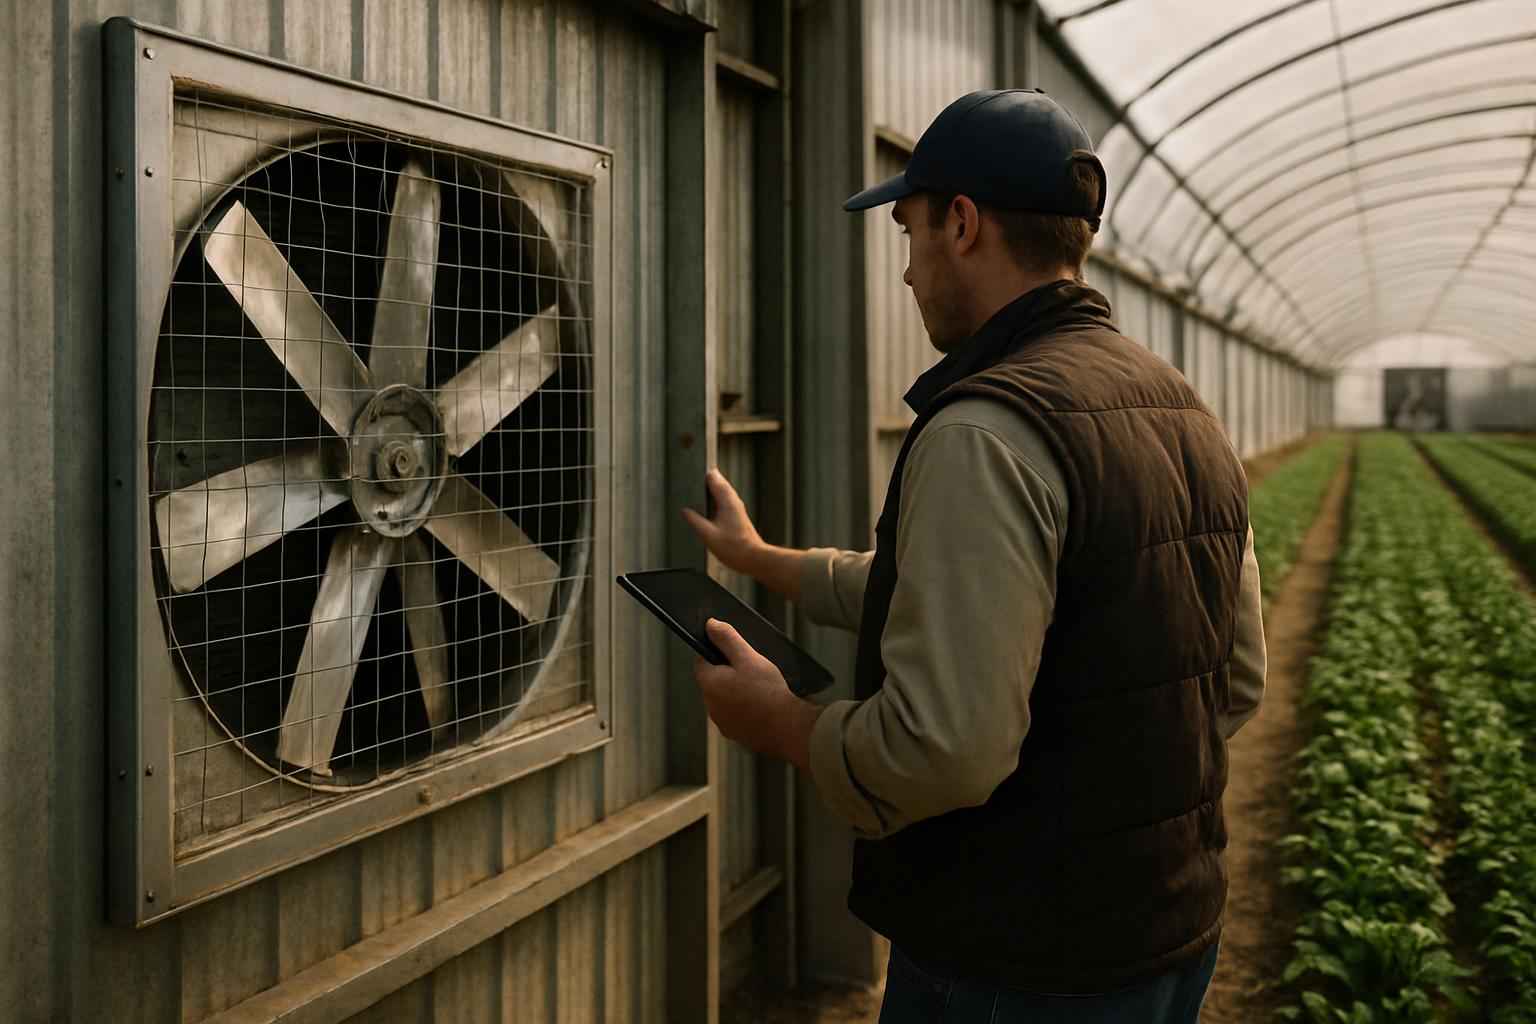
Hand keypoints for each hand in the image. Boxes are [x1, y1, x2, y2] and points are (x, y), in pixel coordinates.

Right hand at [682, 469, 762, 574]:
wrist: (753, 558)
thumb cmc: (735, 548)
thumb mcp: (707, 534)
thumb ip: (694, 520)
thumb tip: (685, 511)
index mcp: (727, 501)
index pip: (713, 477)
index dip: (701, 473)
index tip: (691, 470)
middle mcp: (734, 501)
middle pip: (718, 482)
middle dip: (705, 480)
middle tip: (691, 480)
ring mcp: (737, 508)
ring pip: (722, 492)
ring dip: (710, 490)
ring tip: (696, 493)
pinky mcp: (737, 516)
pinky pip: (724, 502)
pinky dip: (714, 500)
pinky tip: (707, 508)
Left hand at [693, 619, 821, 770]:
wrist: (788, 728)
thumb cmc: (768, 691)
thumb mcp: (748, 657)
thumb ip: (727, 639)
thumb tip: (710, 625)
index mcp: (710, 684)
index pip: (701, 662)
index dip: (716, 653)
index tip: (733, 652)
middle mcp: (711, 706)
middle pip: (714, 681)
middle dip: (728, 673)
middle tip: (751, 669)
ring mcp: (723, 723)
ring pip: (725, 699)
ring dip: (737, 692)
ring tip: (760, 688)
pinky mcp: (737, 735)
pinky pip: (737, 716)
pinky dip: (746, 710)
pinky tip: (763, 706)